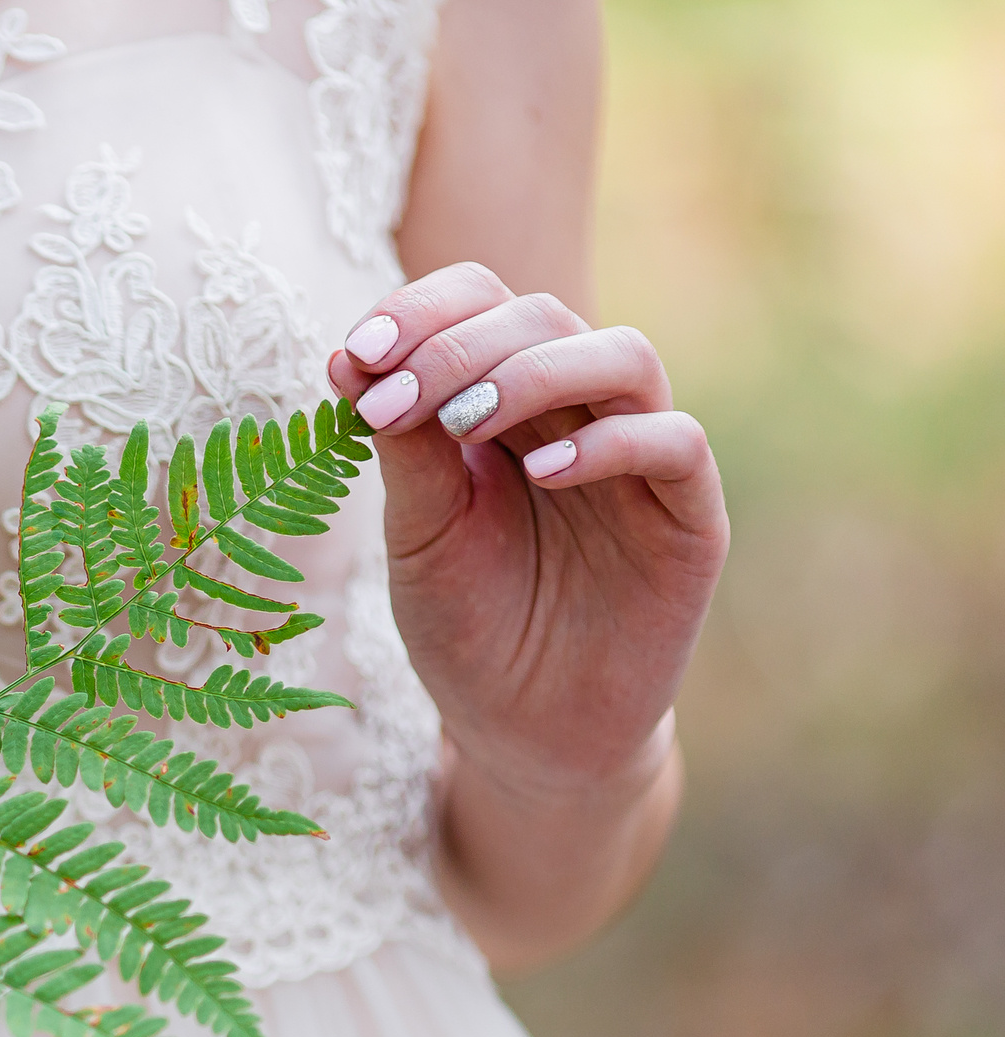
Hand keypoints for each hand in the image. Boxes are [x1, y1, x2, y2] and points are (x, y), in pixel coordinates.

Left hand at [327, 263, 727, 799]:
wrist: (523, 731)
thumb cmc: (467, 626)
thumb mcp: (417, 535)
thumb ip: (402, 450)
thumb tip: (351, 357)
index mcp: (505, 402)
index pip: (481, 301)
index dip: (422, 311)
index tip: (356, 356)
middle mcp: (578, 414)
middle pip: (542, 316)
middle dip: (459, 346)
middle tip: (396, 400)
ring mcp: (641, 460)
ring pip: (623, 357)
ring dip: (533, 373)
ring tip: (462, 424)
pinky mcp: (689, 517)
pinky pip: (674, 443)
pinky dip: (610, 443)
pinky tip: (539, 474)